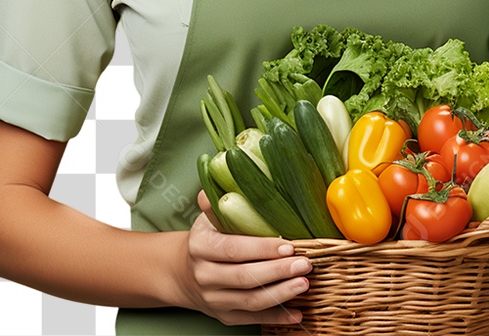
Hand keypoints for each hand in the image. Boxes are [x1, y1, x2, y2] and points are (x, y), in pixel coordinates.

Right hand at [175, 191, 310, 327]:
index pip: (233, 249)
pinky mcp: (225, 316)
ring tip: (305, 283)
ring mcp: (214, 300)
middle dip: (278, 271)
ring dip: (281, 294)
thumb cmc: (206, 238)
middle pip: (245, 277)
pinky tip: (298, 313)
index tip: (289, 244)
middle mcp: (205, 276)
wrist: (182, 273)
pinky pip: (253, 319)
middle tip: (306, 264)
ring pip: (251, 301)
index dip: (261, 249)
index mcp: (201, 246)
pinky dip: (277, 317)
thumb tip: (222, 168)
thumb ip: (217, 199)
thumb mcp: (206, 217)